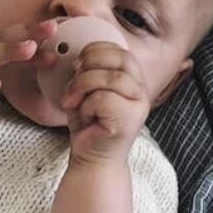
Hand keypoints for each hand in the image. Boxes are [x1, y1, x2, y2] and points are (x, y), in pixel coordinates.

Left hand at [55, 42, 151, 165]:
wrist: (92, 161)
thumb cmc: (89, 127)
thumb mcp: (85, 92)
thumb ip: (87, 72)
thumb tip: (79, 58)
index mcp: (132, 80)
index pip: (119, 51)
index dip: (95, 51)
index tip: (77, 65)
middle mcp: (140, 90)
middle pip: (118, 59)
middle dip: (88, 66)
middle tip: (73, 83)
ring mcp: (138, 104)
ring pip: (109, 78)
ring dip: (82, 86)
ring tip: (71, 102)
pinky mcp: (130, 119)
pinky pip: (103, 99)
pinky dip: (86, 106)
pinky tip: (85, 117)